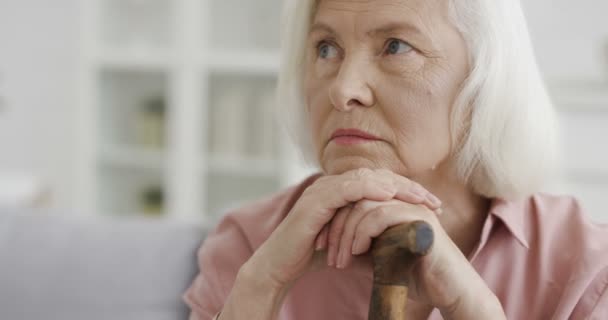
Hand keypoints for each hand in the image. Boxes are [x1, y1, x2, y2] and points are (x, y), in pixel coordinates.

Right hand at [243, 168, 441, 291]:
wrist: (281, 264)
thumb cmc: (314, 254)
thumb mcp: (351, 241)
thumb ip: (372, 234)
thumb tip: (405, 240)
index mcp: (342, 191)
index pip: (381, 183)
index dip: (407, 191)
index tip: (432, 205)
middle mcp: (333, 185)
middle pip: (378, 176)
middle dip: (408, 187)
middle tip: (433, 201)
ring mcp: (323, 189)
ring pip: (365, 179)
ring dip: (395, 187)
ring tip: (419, 197)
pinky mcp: (316, 200)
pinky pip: (346, 189)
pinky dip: (369, 189)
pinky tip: (388, 195)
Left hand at [322, 197, 499, 314]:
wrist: (449, 290)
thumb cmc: (416, 277)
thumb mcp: (379, 263)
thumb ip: (360, 252)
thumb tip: (335, 250)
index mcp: (392, 207)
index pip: (353, 202)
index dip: (334, 221)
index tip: (321, 245)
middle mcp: (401, 201)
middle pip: (355, 200)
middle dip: (335, 226)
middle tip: (324, 251)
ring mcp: (411, 206)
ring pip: (364, 206)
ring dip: (346, 232)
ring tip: (340, 257)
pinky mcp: (419, 217)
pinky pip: (381, 214)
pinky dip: (363, 232)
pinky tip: (358, 250)